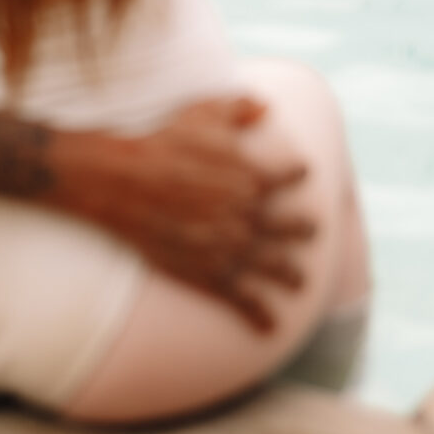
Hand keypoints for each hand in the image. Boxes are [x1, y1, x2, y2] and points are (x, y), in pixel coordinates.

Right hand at [54, 96, 313, 331]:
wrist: (121, 181)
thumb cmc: (160, 142)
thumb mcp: (202, 112)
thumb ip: (239, 107)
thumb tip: (267, 106)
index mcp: (252, 176)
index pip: (289, 176)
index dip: (297, 173)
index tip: (304, 173)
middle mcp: (249, 216)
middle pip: (288, 226)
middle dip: (303, 229)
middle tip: (312, 231)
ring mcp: (230, 248)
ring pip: (272, 266)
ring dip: (290, 274)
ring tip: (301, 282)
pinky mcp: (207, 273)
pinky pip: (241, 299)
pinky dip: (259, 315)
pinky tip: (271, 328)